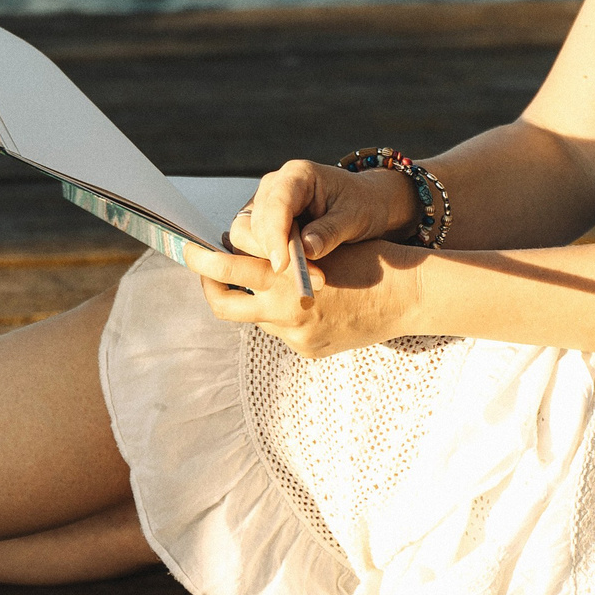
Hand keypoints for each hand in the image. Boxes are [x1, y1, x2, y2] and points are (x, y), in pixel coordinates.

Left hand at [184, 237, 417, 358]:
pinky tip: (307, 302)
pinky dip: (283, 315)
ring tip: (265, 279)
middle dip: (208, 285)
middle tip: (202, 270)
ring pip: (254, 316)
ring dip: (252, 299)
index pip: (224, 267)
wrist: (405, 294)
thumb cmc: (362, 256)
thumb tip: (234, 249)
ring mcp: (295, 334)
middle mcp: (284, 308)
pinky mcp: (308, 350)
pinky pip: (281, 331)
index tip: (189, 247)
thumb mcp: (313, 244)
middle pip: (223, 303)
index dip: (201, 258)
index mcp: (283, 275)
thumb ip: (277, 252)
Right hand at [227, 159, 415, 271]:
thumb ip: (330, 231)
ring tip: (308, 276)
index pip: (276, 204)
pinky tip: (296, 272)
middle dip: (273, 253)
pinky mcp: (262, 224)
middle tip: (307, 278)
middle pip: (252, 222)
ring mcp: (264, 205)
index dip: (275, 236)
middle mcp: (273, 186)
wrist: (365, 204)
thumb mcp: (355, 217)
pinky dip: (268, 262)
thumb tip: (307, 250)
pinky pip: (250, 245)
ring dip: (269, 260)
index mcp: (297, 174)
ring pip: (244, 236)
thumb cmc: (363, 205)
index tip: (282, 266)